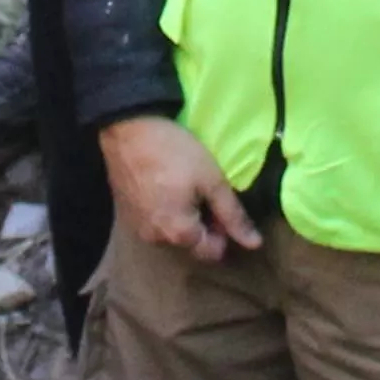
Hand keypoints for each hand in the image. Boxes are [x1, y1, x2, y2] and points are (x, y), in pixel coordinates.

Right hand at [97, 116, 262, 262]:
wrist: (127, 127)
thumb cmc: (174, 153)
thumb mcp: (212, 180)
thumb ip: (233, 215)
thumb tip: (255, 244)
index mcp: (179, 234)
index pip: (212, 252)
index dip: (224, 230)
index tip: (220, 202)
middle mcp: (156, 238)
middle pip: (190, 243)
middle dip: (202, 224)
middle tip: (202, 190)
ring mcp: (137, 227)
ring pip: (171, 232)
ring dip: (181, 217)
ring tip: (181, 186)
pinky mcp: (125, 213)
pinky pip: (153, 221)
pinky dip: (162, 209)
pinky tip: (162, 185)